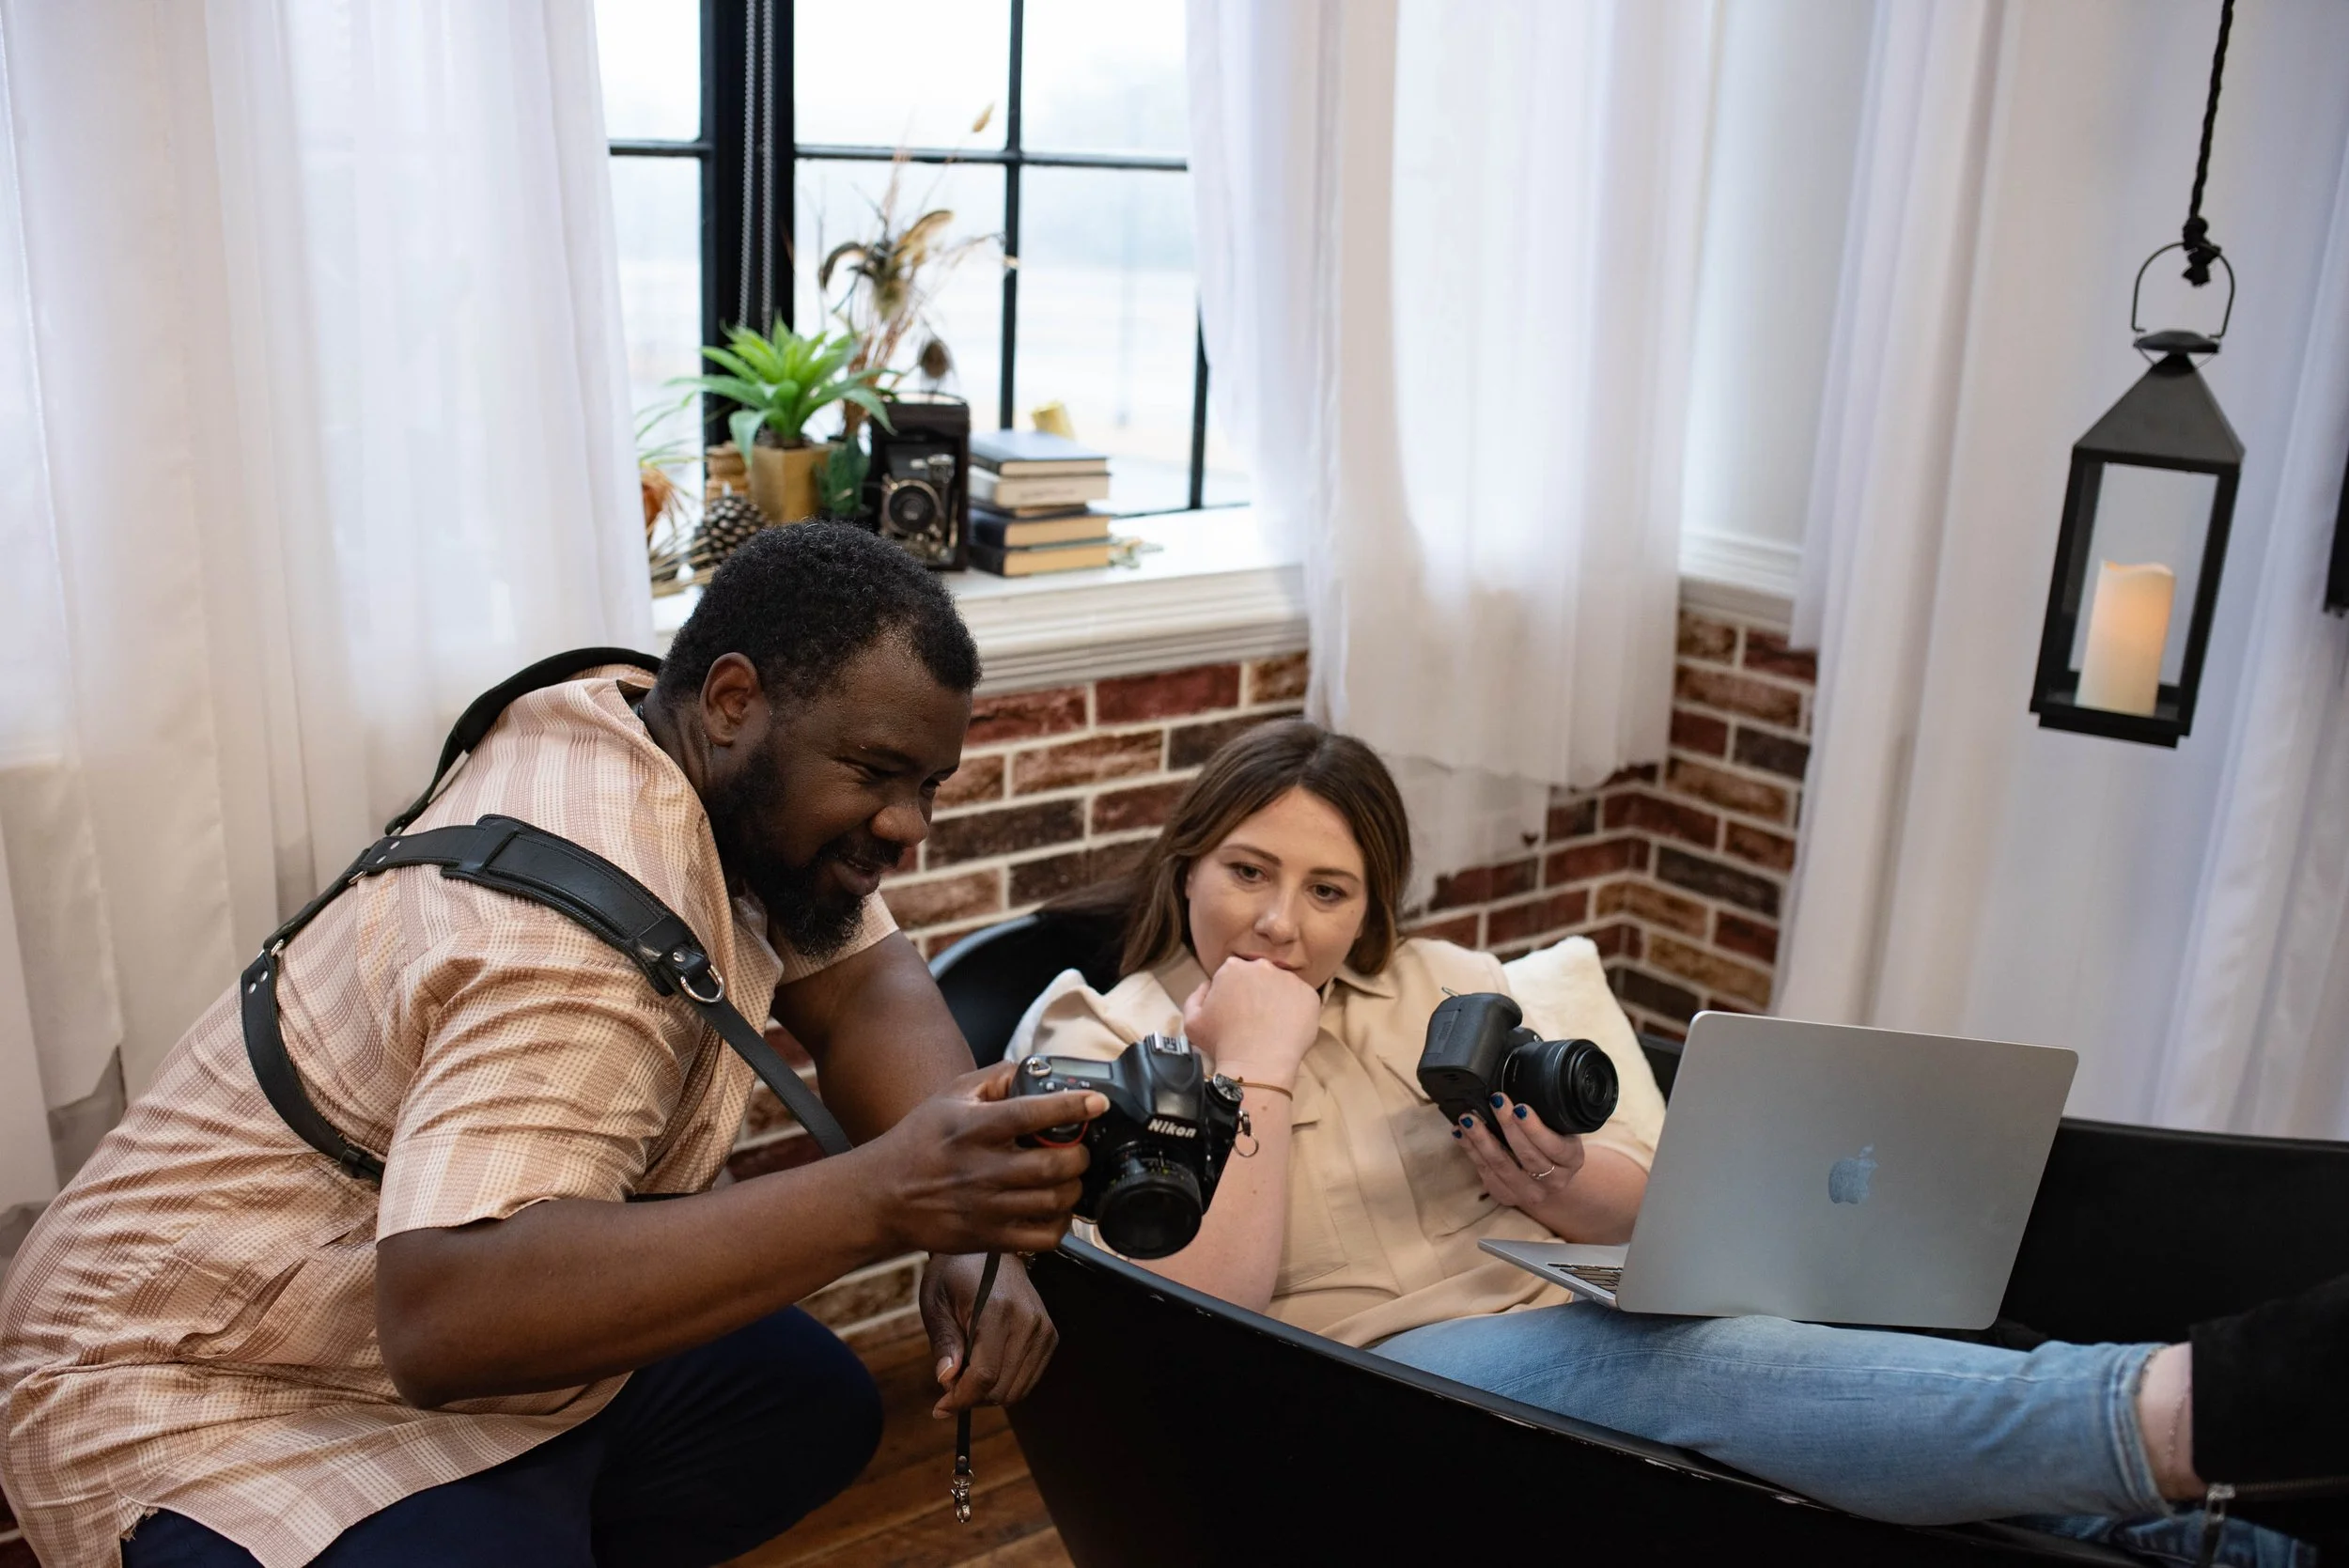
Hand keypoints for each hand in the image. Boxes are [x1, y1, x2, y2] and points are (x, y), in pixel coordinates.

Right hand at [856, 1061, 1104, 1256]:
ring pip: (1055, 1201)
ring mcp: (988, 1207)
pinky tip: (1054, 1208)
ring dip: (1073, 1187)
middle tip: (1078, 1148)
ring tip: (1067, 1176)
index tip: (1097, 1102)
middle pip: (1054, 1165)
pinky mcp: (990, 1238)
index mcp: (974, 1128)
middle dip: (1079, 1155)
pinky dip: (1061, 1223)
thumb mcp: (950, 1096)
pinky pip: (1044, 1237)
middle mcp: (983, 1169)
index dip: (1072, 1106)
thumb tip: (1036, 1070)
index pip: (1031, 1114)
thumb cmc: (919, 1141)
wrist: (883, 1196)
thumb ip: (996, 1078)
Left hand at [920, 1252, 1056, 1416]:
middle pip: (1003, 1388)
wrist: (988, 1251)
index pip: (984, 1375)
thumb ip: (944, 1342)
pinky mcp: (1049, 1334)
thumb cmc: (955, 1274)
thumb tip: (947, 1380)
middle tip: (950, 1388)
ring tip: (967, 1376)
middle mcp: (1027, 1321)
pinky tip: (987, 1369)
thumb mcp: (936, 1303)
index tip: (939, 1408)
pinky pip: (1029, 1378)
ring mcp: (1043, 1329)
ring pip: (1018, 1389)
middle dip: (972, 1398)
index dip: (961, 1399)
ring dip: (990, 1394)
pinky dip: (1007, 1384)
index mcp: (997, 1310)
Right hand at [1182, 957, 1321, 1086]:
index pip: (1233, 973)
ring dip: (1277, 1000)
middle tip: (1254, 1019)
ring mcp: (1289, 979)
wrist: (1257, 1064)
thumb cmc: (1221, 1042)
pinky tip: (1287, 1030)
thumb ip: (1196, 996)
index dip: (1233, 992)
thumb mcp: (1191, 1020)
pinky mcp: (1309, 995)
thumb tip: (1208, 985)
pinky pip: (1302, 999)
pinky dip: (1297, 1011)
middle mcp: (1262, 966)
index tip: (1235, 1010)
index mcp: (1232, 968)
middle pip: (1259, 976)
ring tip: (1272, 1026)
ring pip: (1282, 986)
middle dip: (1256, 992)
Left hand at [1457, 1094, 1588, 1228]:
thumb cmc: (1553, 1143)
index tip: (1519, 1108)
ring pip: (1502, 1166)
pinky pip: (1486, 1173)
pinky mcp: (1507, 1197)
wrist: (1550, 1176)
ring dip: (1482, 1139)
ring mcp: (1530, 1193)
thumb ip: (1547, 1117)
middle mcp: (1554, 1181)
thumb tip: (1517, 1092)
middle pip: (1527, 1156)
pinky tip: (1461, 1134)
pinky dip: (1471, 1151)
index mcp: (1571, 1160)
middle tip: (1494, 1102)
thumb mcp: (1561, 1129)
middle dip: (1507, 1126)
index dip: (1535, 1128)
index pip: (1553, 1146)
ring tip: (1468, 1118)